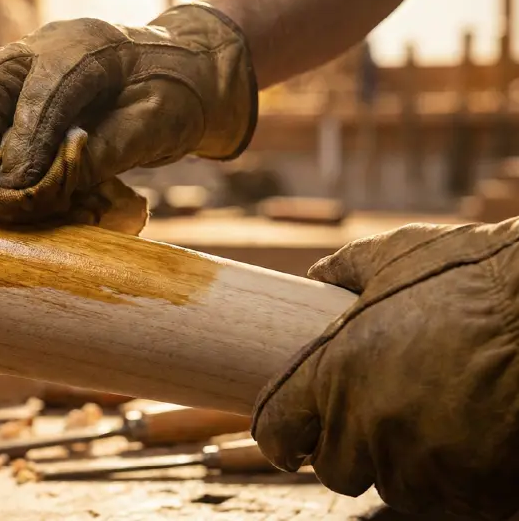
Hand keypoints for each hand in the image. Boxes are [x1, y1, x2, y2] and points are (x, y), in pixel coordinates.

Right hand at [0, 4, 257, 226]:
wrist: (186, 74)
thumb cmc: (177, 98)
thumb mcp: (156, 126)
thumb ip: (105, 152)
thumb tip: (47, 185)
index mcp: (92, 46)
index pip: (47, 89)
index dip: (29, 140)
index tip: (18, 186)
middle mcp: (49, 44)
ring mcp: (30, 60)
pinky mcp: (22, 82)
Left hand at [252, 218, 518, 519]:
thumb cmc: (475, 275)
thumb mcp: (397, 254)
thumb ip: (347, 269)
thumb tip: (318, 274)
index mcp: (335, 373)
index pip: (276, 430)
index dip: (279, 435)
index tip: (290, 435)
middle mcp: (369, 425)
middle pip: (334, 469)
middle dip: (347, 449)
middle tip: (372, 419)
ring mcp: (423, 462)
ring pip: (392, 485)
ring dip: (401, 462)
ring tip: (429, 419)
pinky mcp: (473, 487)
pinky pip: (447, 497)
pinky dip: (452, 476)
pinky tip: (467, 437)